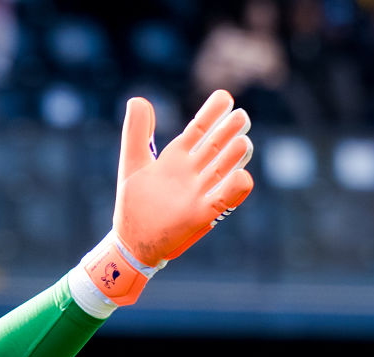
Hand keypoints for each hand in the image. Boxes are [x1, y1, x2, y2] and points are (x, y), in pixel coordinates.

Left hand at [112, 90, 254, 267]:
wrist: (130, 242)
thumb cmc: (134, 204)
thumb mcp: (132, 163)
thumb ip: (136, 132)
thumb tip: (138, 100)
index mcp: (178, 157)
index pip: (200, 129)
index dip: (212, 113)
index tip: (225, 97)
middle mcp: (193, 172)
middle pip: (215, 146)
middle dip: (228, 132)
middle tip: (240, 116)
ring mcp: (199, 192)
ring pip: (222, 170)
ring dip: (233, 157)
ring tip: (243, 142)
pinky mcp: (200, 215)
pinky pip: (221, 201)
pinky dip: (233, 190)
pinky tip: (241, 177)